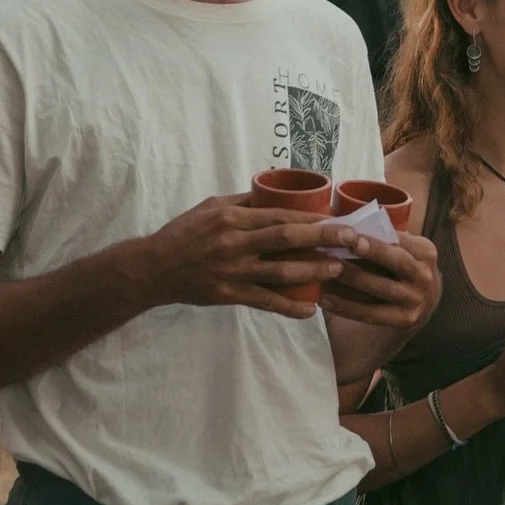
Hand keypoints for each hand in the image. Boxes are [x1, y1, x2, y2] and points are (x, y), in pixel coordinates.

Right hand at [141, 194, 351, 319]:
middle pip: (286, 239)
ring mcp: (232, 271)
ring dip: (312, 271)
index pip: (280, 215)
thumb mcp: (211, 207)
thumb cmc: (184, 233)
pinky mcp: (228, 295)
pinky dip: (288, 307)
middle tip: (351, 239)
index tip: (338, 219)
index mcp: (232, 218)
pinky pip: (264, 302)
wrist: (153, 268)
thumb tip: (277, 194)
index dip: (312, 218)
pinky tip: (310, 310)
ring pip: (280, 272)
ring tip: (338, 269)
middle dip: (322, 238)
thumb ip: (244, 202)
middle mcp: (234, 243)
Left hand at [319, 230, 439, 334]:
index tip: (353, 231)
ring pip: (383, 288)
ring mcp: (417, 300)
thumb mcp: (403, 250)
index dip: (378, 236)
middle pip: (398, 262)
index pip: (401, 240)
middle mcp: (426, 276)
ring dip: (355, 278)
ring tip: (328, 270)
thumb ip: (385, 239)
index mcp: (426, 252)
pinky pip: (372, 314)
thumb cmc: (400, 268)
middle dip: (373, 252)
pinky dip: (347, 308)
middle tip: (347, 245)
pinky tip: (326, 300)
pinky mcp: (405, 320)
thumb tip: (348, 225)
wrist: (421, 303)